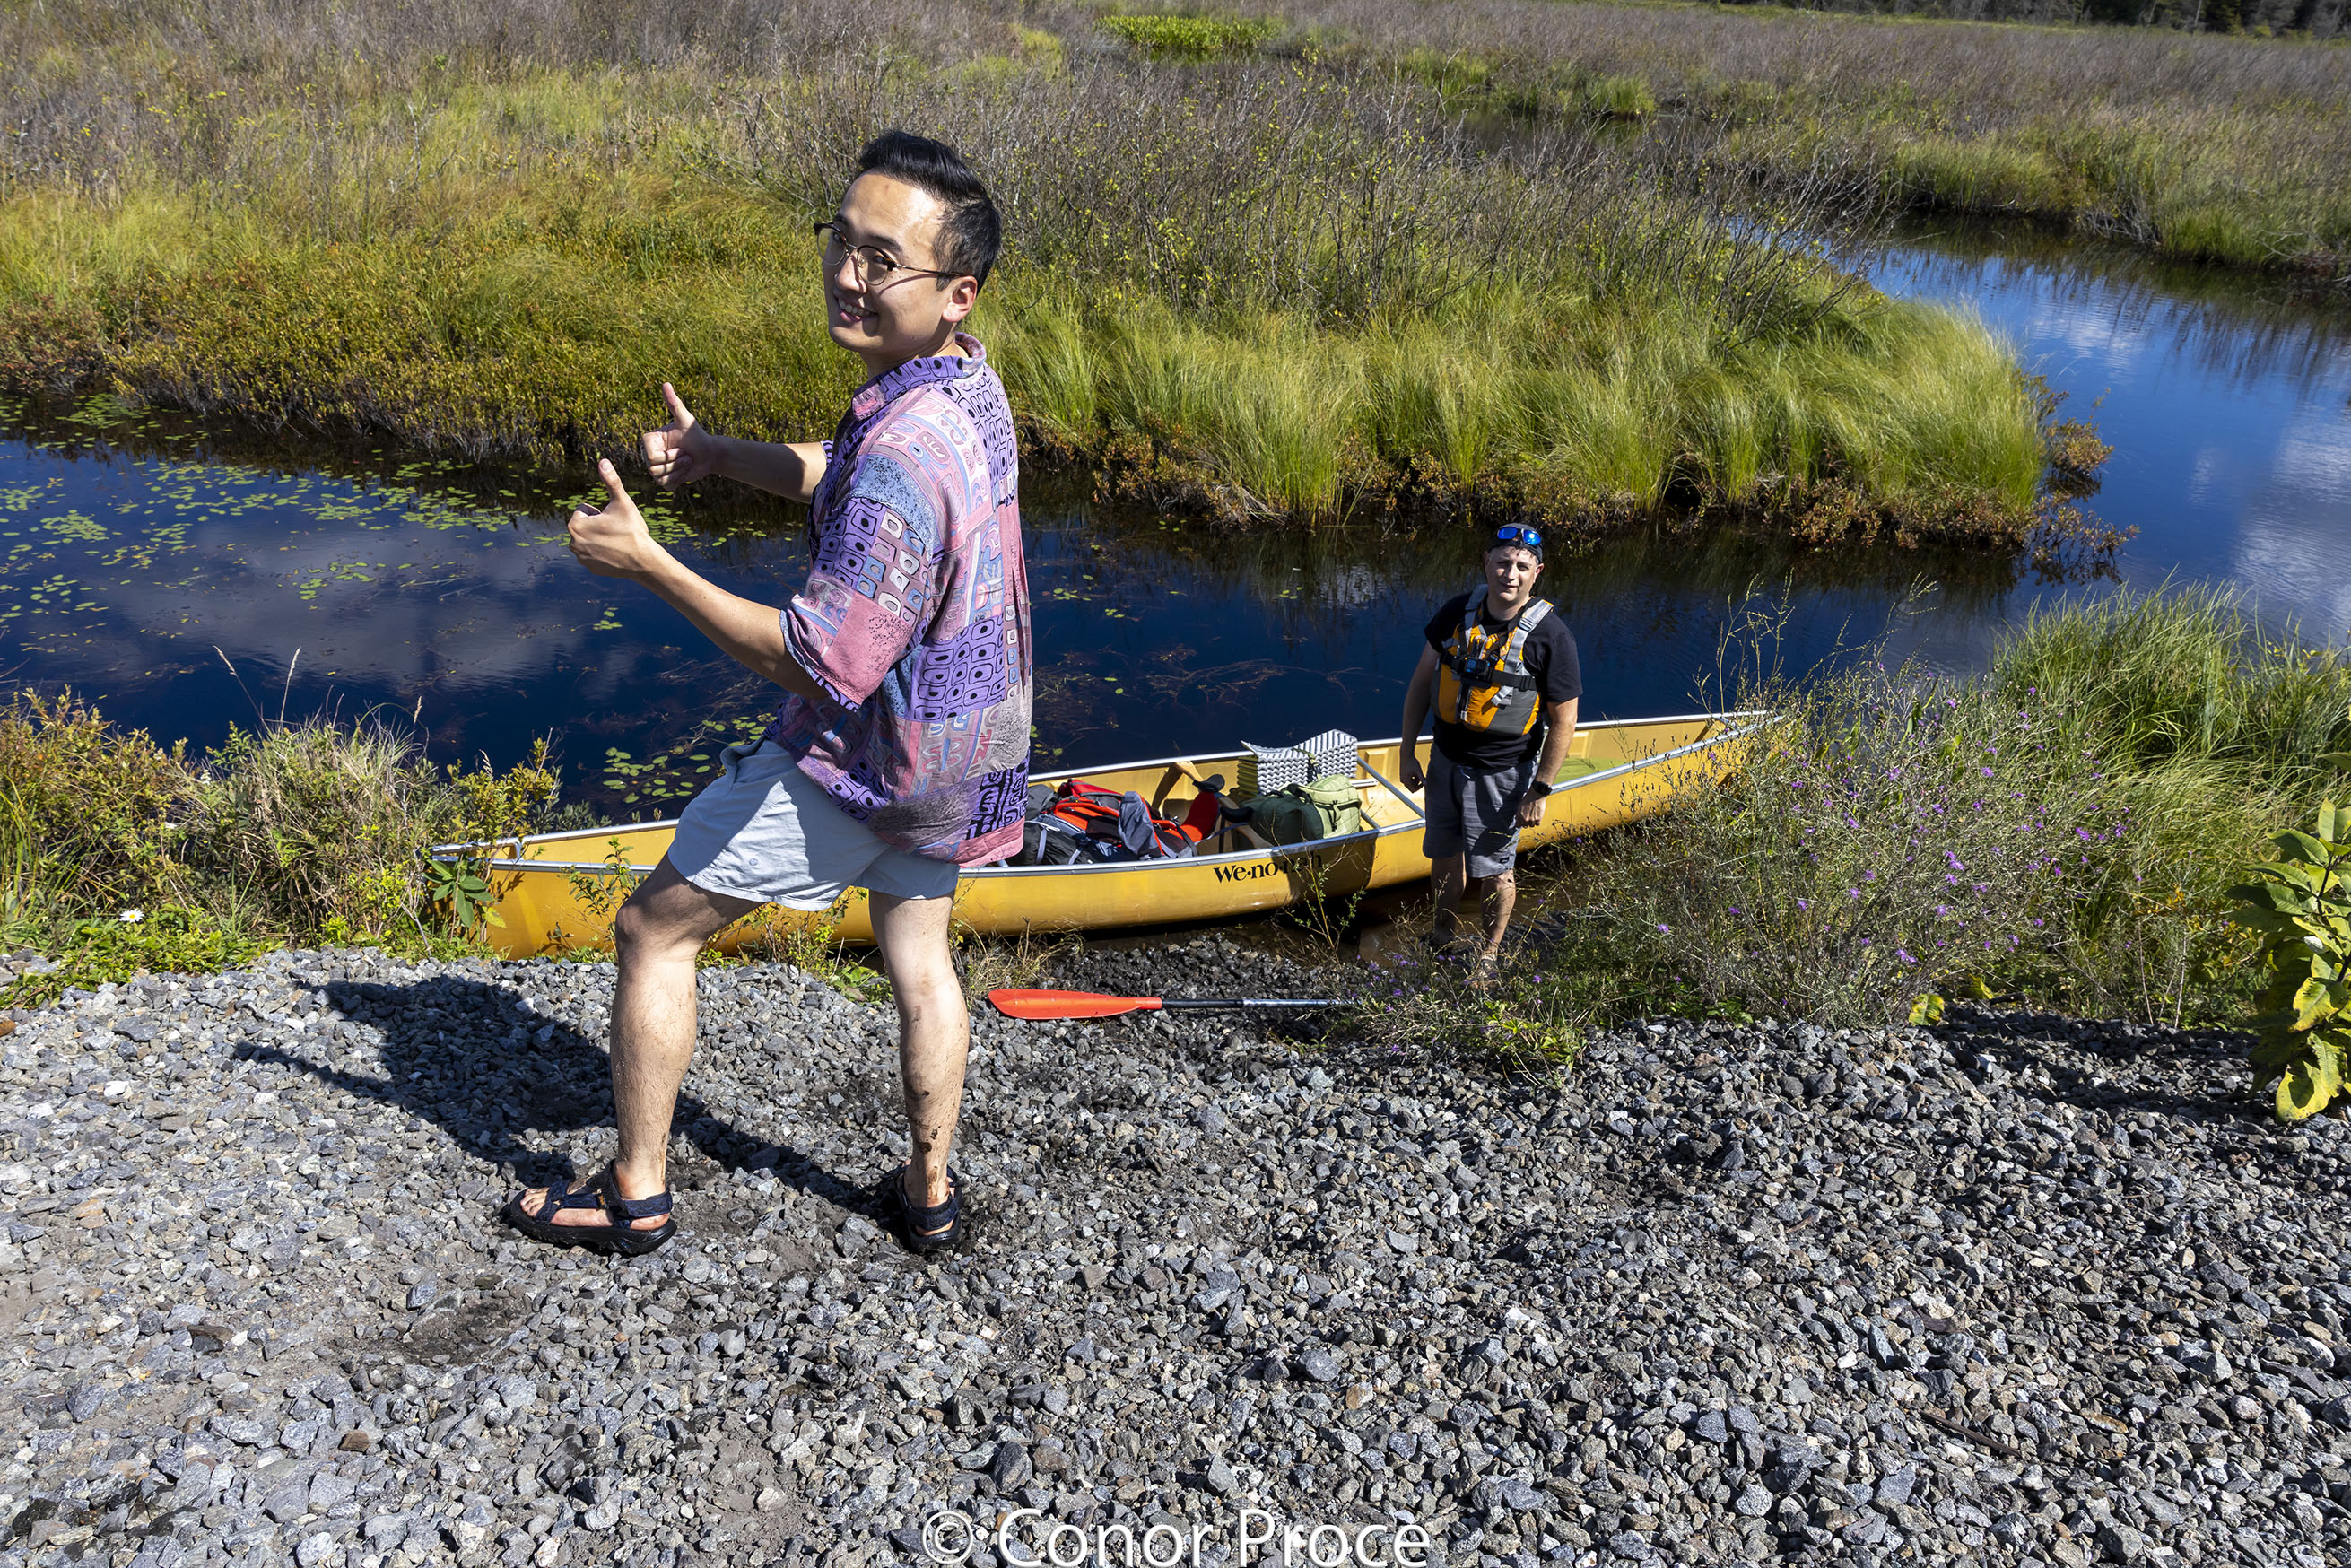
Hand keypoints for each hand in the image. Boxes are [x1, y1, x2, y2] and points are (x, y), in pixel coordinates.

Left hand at [567, 460, 665, 579]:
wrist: (643, 561)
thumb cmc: (632, 529)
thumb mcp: (622, 502)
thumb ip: (611, 481)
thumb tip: (603, 461)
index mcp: (576, 525)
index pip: (584, 509)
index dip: (601, 512)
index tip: (612, 521)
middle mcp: (573, 542)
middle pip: (585, 524)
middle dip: (598, 524)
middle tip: (616, 531)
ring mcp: (581, 557)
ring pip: (589, 539)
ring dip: (600, 537)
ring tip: (616, 542)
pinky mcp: (590, 568)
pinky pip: (594, 554)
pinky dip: (602, 552)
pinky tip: (616, 554)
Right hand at [642, 382, 720, 487]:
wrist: (709, 453)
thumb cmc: (697, 435)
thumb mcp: (686, 420)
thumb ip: (674, 403)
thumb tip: (665, 384)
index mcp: (650, 441)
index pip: (651, 457)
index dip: (669, 456)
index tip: (681, 448)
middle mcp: (649, 454)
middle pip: (654, 469)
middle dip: (676, 464)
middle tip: (686, 455)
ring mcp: (655, 468)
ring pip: (660, 478)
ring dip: (679, 471)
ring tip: (687, 461)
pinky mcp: (664, 480)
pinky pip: (666, 485)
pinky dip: (679, 480)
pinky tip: (685, 471)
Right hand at [1398, 751, 1423, 792]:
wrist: (1406, 755)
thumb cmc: (1412, 762)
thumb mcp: (1418, 771)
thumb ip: (1422, 778)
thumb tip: (1426, 784)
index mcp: (1406, 781)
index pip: (1413, 790)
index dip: (1420, 787)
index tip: (1424, 781)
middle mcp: (1402, 781)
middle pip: (1412, 787)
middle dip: (1417, 783)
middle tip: (1420, 775)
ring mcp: (1401, 778)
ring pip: (1410, 784)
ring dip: (1415, 780)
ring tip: (1417, 773)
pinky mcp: (1402, 775)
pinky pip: (1408, 780)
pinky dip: (1412, 778)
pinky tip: (1414, 772)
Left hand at [1517, 787, 1547, 826]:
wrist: (1535, 796)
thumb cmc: (1527, 799)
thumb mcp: (1519, 806)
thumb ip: (1519, 814)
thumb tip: (1518, 819)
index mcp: (1519, 816)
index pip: (1517, 826)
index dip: (1519, 824)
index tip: (1521, 823)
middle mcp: (1525, 819)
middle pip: (1525, 826)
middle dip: (1526, 822)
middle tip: (1528, 817)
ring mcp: (1531, 820)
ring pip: (1531, 825)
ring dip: (1532, 822)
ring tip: (1533, 816)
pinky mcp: (1538, 819)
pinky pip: (1537, 824)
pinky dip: (1537, 822)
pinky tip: (1537, 817)